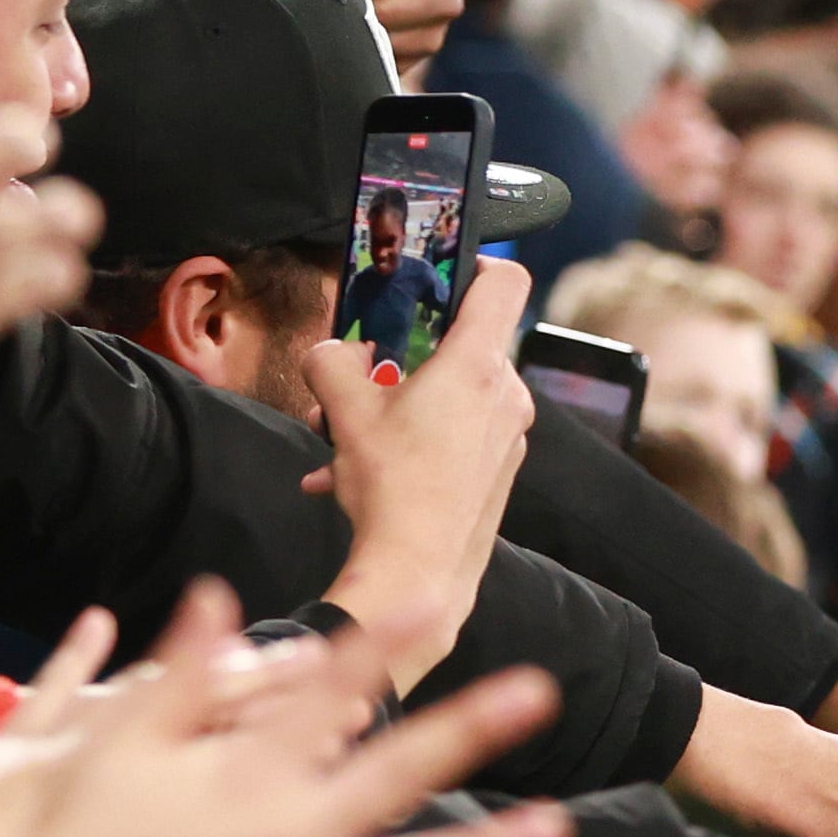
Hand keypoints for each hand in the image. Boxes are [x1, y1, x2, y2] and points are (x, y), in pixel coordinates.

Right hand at [300, 256, 533, 687]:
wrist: (420, 573)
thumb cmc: (392, 488)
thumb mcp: (344, 411)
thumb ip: (331, 362)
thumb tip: (328, 352)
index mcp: (478, 364)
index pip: (507, 281)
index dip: (478, 263)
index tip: (441, 271)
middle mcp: (507, 394)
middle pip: (463, 344)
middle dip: (406, 355)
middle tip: (358, 377)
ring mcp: (509, 435)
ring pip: (452, 395)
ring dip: (399, 405)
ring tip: (340, 437)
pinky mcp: (501, 469)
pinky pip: (456, 437)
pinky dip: (412, 443)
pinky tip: (350, 475)